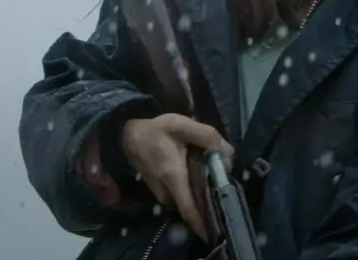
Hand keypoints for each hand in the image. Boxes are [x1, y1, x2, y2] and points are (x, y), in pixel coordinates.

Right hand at [121, 113, 233, 242]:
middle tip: (226, 203)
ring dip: (200, 203)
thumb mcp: (182, 126)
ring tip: (218, 193)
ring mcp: (161, 193)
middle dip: (207, 211)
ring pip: (184, 205)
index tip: (218, 231)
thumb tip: (229, 153)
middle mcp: (165, 192)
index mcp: (173, 178)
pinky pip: (178, 199)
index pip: (189, 209)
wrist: (128, 135)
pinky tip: (203, 187)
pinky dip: (191, 197)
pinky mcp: (159, 191)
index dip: (203, 224)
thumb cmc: (156, 131)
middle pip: (189, 210)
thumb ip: (207, 136)